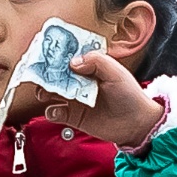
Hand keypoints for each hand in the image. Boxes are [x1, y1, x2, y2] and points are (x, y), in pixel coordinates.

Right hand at [41, 42, 170, 148]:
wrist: (137, 124)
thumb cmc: (130, 95)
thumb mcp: (116, 72)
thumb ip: (97, 61)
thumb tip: (73, 62)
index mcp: (89, 67)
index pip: (68, 56)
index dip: (56, 54)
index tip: (45, 52)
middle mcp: (79, 81)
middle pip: (55, 74)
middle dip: (46, 73)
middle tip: (40, 74)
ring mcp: (74, 99)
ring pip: (50, 92)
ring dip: (44, 91)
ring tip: (46, 92)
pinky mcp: (73, 116)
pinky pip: (55, 112)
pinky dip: (52, 111)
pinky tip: (58, 110)